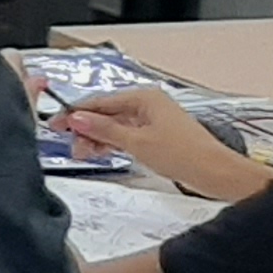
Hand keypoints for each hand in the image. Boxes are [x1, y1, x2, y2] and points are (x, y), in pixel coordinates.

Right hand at [59, 84, 272, 201]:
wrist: (216, 173)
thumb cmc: (186, 154)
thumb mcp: (136, 142)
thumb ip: (104, 129)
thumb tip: (77, 118)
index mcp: (144, 98)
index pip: (99, 101)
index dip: (75, 113)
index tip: (56, 124)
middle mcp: (148, 105)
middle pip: (106, 112)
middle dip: (86, 128)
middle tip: (72, 145)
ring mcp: (152, 120)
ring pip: (114, 124)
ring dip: (98, 137)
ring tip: (85, 152)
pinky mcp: (156, 135)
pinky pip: (125, 134)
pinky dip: (112, 142)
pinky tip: (102, 151)